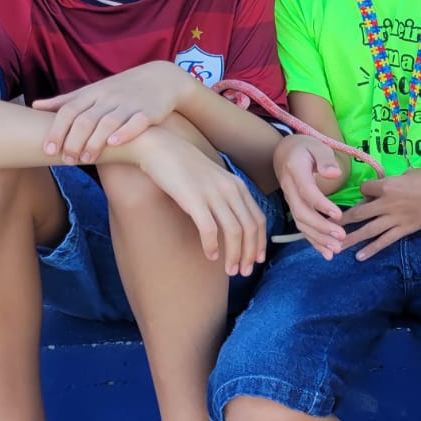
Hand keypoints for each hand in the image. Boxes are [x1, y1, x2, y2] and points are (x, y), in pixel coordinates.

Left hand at [32, 62, 188, 164]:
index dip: (57, 130)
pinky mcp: (150, 111)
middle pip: (85, 119)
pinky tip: (114, 143)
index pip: (69, 111)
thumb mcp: (93, 91)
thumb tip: (34, 105)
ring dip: (95, 142)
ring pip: (108, 122)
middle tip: (67, 160)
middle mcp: (109, 97)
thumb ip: (66, 101)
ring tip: (86, 160)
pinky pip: (137, 122)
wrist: (161, 78)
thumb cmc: (121, 88)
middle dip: (73, 141)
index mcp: (93, 93)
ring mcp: (129, 103)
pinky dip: (125, 132)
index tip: (48, 150)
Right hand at [134, 131, 267, 276]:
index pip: (258, 220)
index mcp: (238, 186)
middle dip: (249, 254)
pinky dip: (212, 245)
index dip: (259, 243)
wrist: (160, 148)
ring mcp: (213, 194)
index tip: (256, 260)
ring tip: (229, 271)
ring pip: (234, 231)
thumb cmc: (184, 168)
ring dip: (234, 255)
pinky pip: (209, 228)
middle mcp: (230, 189)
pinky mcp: (194, 199)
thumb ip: (225, 199)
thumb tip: (231, 226)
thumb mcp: (213, 181)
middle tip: (243, 272)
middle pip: (250, 228)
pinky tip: (211, 257)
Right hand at [273, 134, 348, 258]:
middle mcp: (290, 189)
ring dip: (318, 238)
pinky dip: (313, 240)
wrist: (284, 152)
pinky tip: (326, 252)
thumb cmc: (305, 147)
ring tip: (336, 249)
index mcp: (295, 172)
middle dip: (321, 228)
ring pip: (301, 224)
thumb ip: (325, 159)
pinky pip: (302, 227)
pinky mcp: (295, 208)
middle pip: (302, 213)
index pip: (307, 192)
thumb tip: (334, 173)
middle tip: (341, 237)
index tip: (338, 215)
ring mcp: (290, 200)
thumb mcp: (317, 146)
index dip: (322, 205)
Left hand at [338, 168, 420, 260]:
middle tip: (325, 226)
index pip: (365, 189)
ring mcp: (396, 219)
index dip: (363, 190)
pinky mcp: (405, 229)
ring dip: (350, 239)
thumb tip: (385, 185)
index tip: (364, 192)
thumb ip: (394, 180)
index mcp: (388, 185)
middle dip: (341, 220)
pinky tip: (359, 257)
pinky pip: (385, 241)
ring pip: (367, 230)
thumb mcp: (411, 172)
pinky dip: (372, 250)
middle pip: (359, 212)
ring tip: (334, 247)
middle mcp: (387, 203)